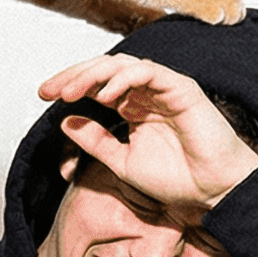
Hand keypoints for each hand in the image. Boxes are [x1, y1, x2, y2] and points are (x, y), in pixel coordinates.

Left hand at [38, 54, 257, 218]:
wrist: (213, 191)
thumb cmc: (179, 178)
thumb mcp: (123, 162)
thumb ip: (96, 142)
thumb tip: (66, 122)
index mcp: (135, 107)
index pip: (97, 85)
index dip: (70, 85)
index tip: (43, 95)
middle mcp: (147, 93)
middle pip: (104, 69)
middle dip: (73, 76)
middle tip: (48, 90)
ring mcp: (164, 88)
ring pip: (122, 66)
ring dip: (92, 75)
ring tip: (69, 92)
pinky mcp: (181, 88)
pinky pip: (148, 72)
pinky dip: (123, 80)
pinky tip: (104, 96)